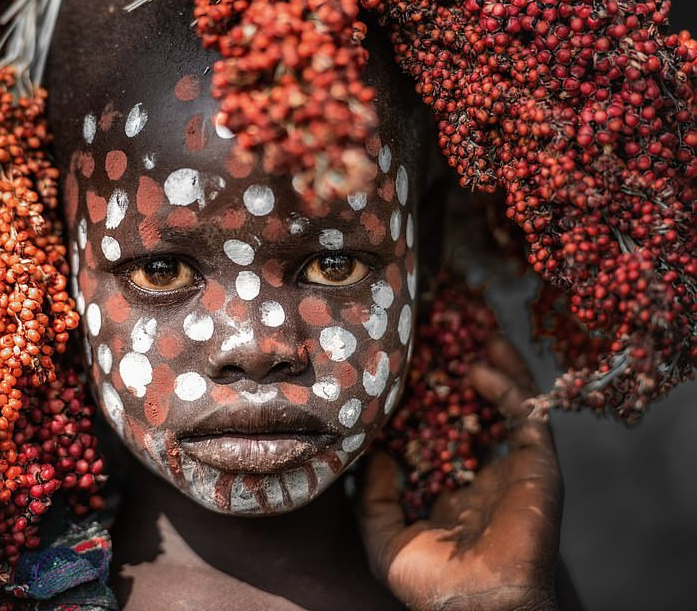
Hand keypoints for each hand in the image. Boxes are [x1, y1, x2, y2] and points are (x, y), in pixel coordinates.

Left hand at [359, 337, 561, 610]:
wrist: (474, 606)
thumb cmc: (428, 583)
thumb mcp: (384, 536)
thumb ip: (376, 495)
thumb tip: (375, 453)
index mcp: (453, 486)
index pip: (444, 427)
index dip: (433, 396)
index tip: (415, 362)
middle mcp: (486, 471)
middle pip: (481, 406)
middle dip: (469, 368)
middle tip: (451, 331)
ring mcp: (514, 467)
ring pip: (512, 403)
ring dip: (498, 365)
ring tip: (476, 330)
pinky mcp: (538, 466)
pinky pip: (527, 417)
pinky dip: (507, 389)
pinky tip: (479, 369)